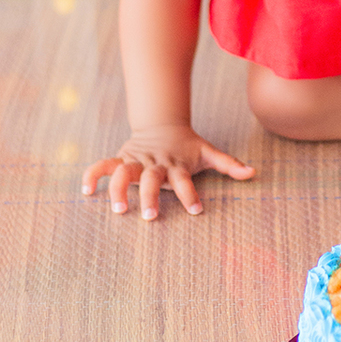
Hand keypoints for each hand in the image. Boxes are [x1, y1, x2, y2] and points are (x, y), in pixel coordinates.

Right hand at [82, 124, 254, 220]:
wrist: (164, 124)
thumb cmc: (188, 146)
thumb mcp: (209, 152)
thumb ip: (229, 164)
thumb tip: (254, 173)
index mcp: (176, 164)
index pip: (184, 181)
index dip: (190, 195)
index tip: (197, 211)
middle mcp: (155, 163)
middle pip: (151, 179)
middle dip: (150, 197)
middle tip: (150, 218)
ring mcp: (136, 160)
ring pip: (123, 172)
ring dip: (118, 189)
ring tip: (117, 209)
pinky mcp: (121, 159)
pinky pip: (102, 165)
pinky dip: (92, 175)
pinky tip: (86, 191)